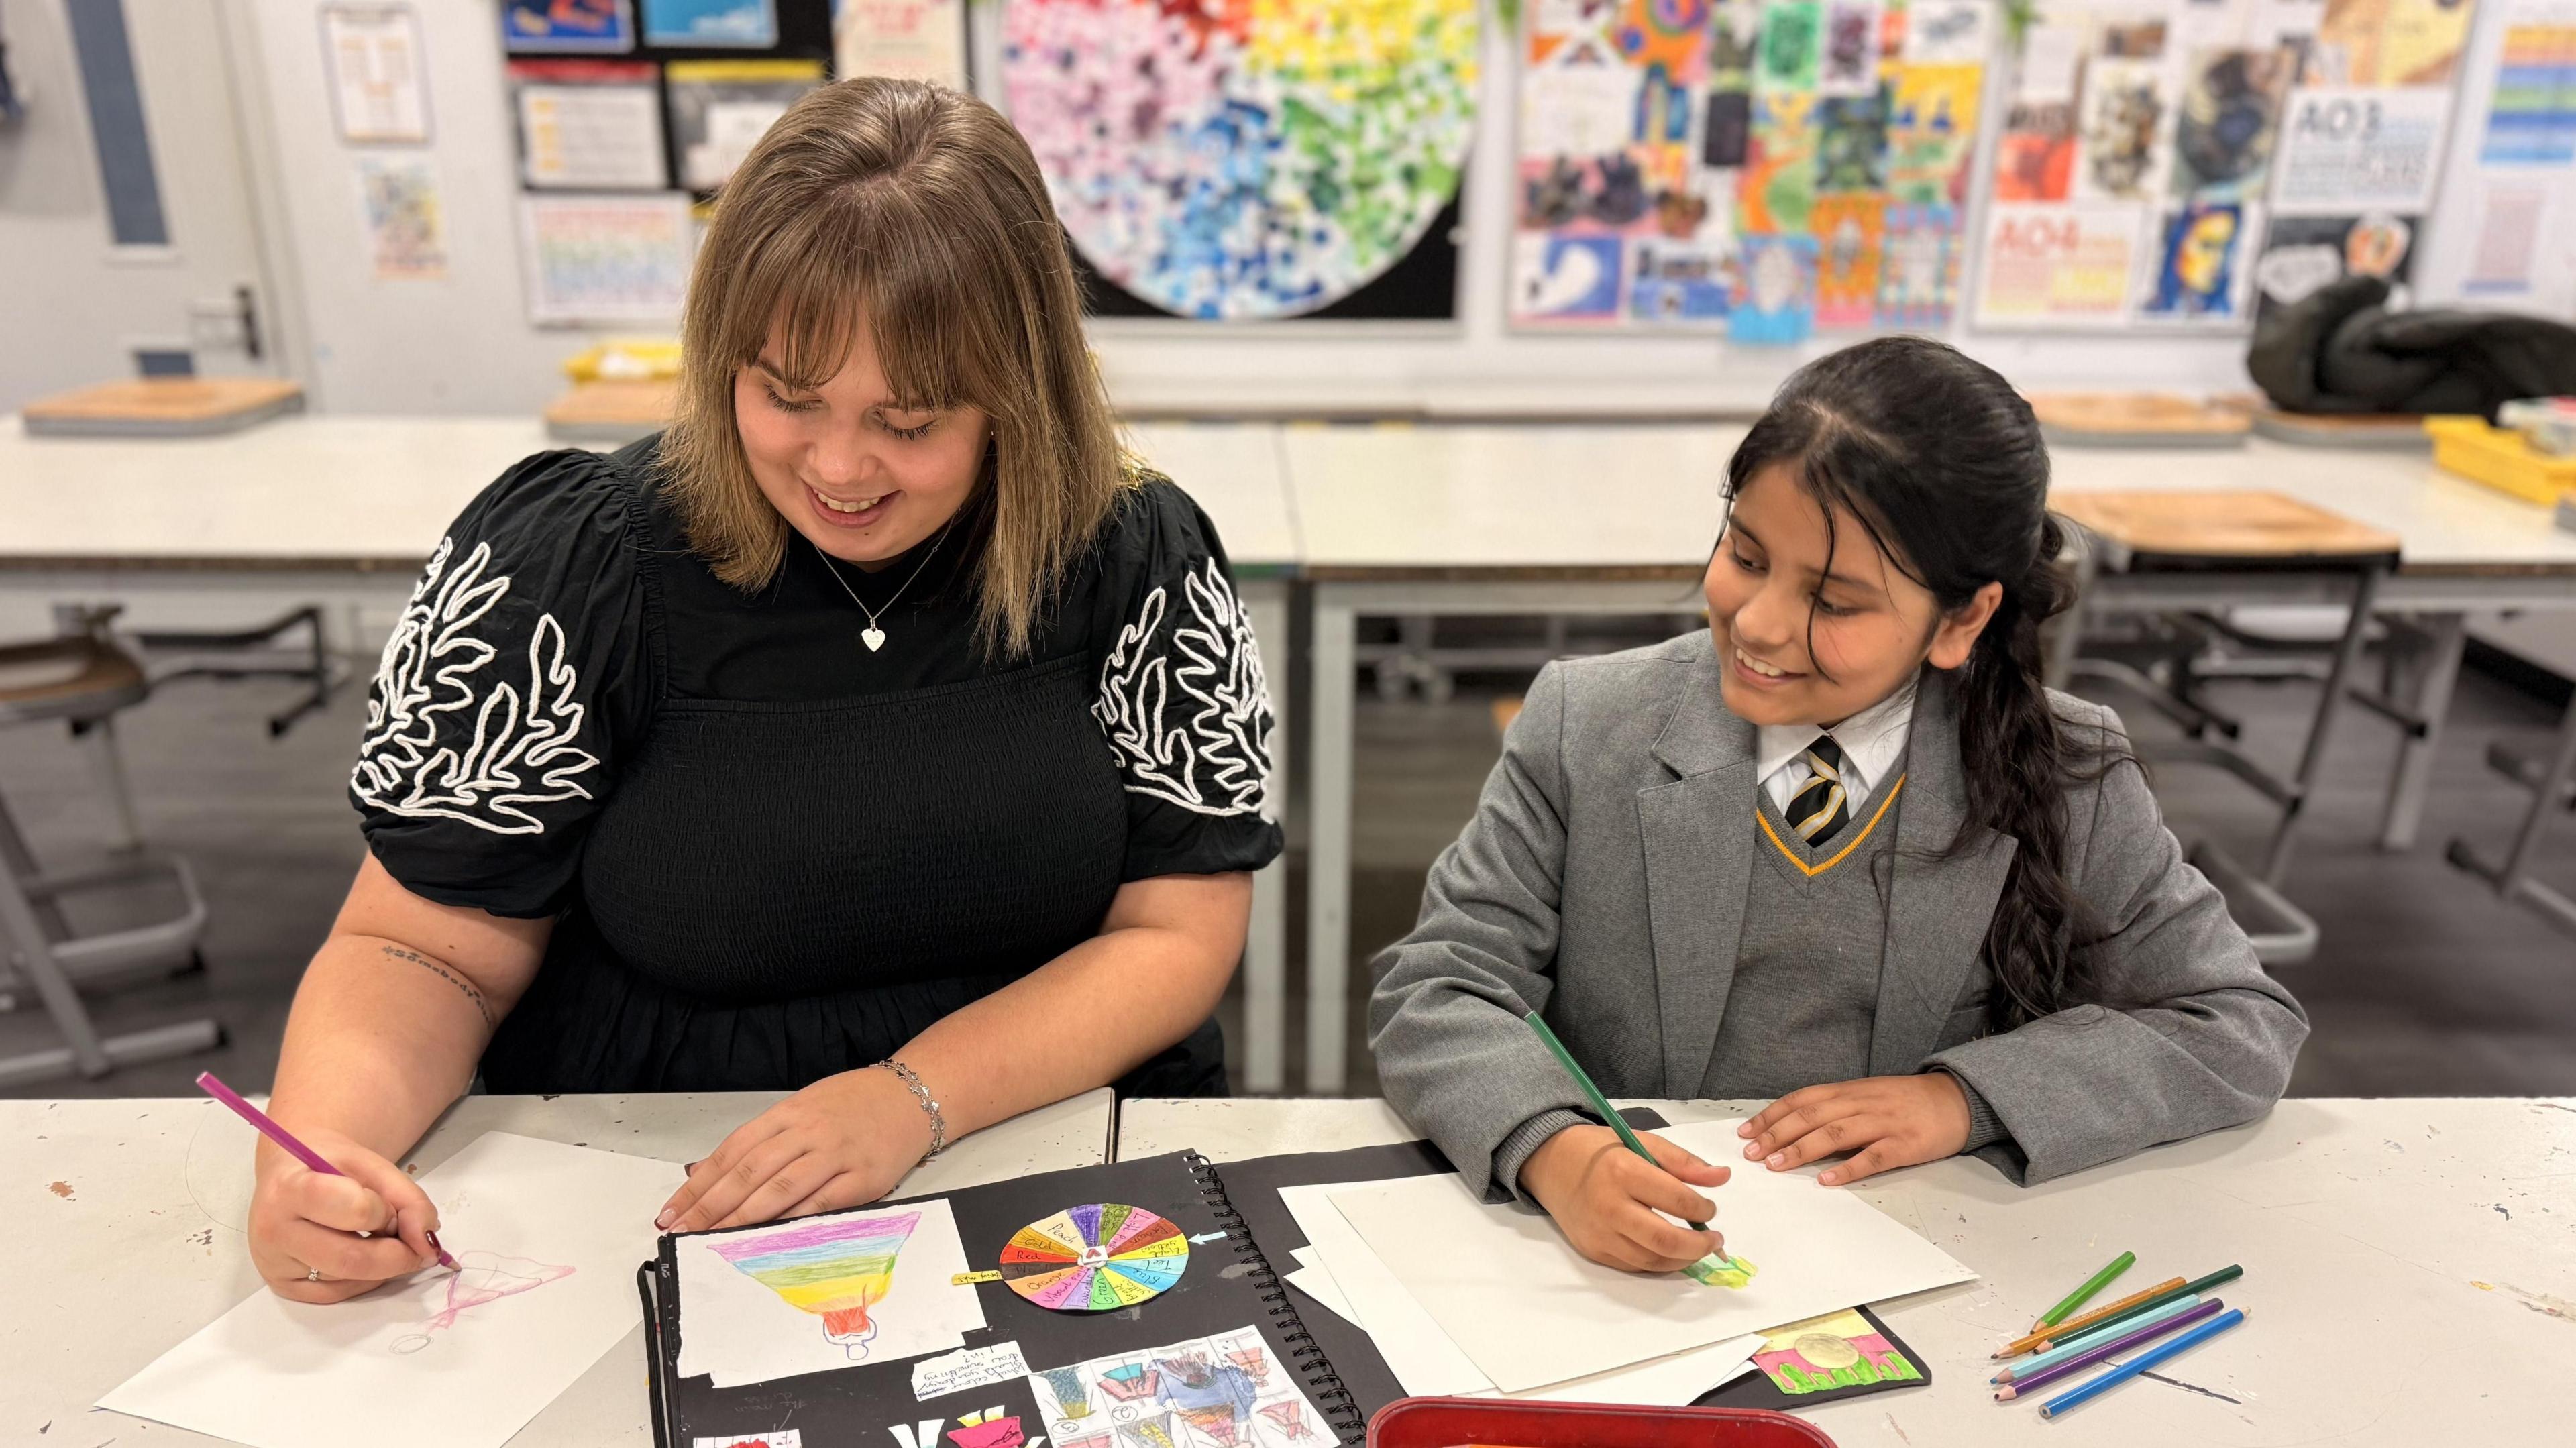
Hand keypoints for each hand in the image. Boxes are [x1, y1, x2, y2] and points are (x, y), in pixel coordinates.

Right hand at [248, 1126, 441, 1301]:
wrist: (291, 1172)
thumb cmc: (331, 1167)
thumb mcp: (374, 1167)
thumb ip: (409, 1200)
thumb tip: (427, 1244)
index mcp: (289, 1188)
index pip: (354, 1210)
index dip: (385, 1213)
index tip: (392, 1209)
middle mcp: (272, 1230)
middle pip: (350, 1259)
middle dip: (396, 1254)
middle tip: (411, 1242)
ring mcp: (273, 1263)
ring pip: (347, 1279)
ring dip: (380, 1265)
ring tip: (374, 1237)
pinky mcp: (281, 1287)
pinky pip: (336, 1294)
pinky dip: (364, 1280)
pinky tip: (362, 1254)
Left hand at [657, 1065, 931, 1232]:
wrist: (913, 1095)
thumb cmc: (855, 1105)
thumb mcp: (803, 1108)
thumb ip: (761, 1140)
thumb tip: (707, 1172)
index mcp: (788, 1113)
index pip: (732, 1152)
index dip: (699, 1184)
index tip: (673, 1210)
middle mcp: (808, 1132)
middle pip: (749, 1172)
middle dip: (710, 1205)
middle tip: (682, 1230)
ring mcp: (836, 1154)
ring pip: (779, 1188)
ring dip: (742, 1217)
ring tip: (713, 1238)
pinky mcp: (863, 1178)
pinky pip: (821, 1202)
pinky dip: (792, 1220)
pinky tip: (768, 1236)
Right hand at [1519, 1125, 1731, 1273]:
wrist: (1551, 1163)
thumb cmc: (1601, 1150)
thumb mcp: (1642, 1141)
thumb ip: (1683, 1161)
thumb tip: (1722, 1177)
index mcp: (1623, 1171)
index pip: (1676, 1200)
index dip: (1703, 1209)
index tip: (1711, 1208)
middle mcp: (1609, 1206)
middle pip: (1665, 1240)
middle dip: (1699, 1246)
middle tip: (1715, 1240)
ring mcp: (1599, 1233)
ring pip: (1652, 1261)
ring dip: (1683, 1259)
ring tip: (1697, 1248)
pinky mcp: (1592, 1250)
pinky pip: (1634, 1266)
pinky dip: (1659, 1264)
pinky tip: (1671, 1252)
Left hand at [1739, 1074, 1971, 1185]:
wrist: (1956, 1099)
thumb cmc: (1906, 1101)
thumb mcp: (1867, 1096)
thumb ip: (1835, 1109)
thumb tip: (1795, 1129)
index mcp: (1849, 1091)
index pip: (1801, 1100)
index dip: (1772, 1115)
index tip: (1746, 1132)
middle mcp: (1861, 1103)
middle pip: (1811, 1115)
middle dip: (1777, 1134)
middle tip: (1752, 1153)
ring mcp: (1883, 1123)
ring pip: (1835, 1133)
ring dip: (1802, 1149)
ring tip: (1777, 1165)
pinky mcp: (1904, 1144)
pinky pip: (1872, 1157)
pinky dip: (1847, 1168)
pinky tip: (1827, 1180)